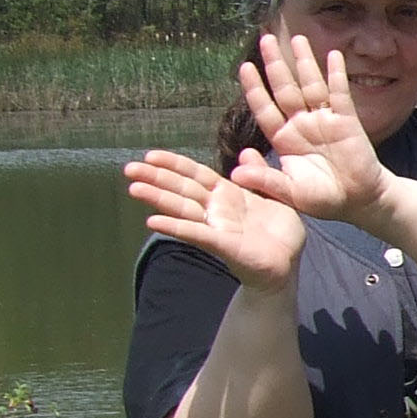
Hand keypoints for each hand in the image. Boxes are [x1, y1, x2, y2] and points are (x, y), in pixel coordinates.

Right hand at [125, 149, 305, 289]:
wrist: (287, 266)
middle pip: (182, 189)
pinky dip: (175, 226)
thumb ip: (260, 174)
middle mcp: (216, 210)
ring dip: (158, 198)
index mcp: (227, 195)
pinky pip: (196, 233)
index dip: (174, 164)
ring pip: (182, 209)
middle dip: (156, 178)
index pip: (196, 174)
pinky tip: (153, 221)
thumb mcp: (276, 196)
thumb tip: (247, 151)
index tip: (150, 154)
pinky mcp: (223, 245)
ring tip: (134, 189)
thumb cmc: (281, 234)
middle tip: (129, 168)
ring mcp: (216, 227)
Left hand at [227, 31, 390, 224]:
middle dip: (275, 64)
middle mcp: (302, 124)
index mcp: (284, 139)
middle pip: (285, 88)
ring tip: (298, 38)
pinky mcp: (347, 120)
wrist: (360, 201)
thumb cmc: (324, 198)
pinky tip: (333, 56)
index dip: (254, 88)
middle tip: (265, 38)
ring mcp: (324, 120)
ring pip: (311, 85)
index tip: (244, 67)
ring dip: (304, 61)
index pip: (265, 108)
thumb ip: (265, 181)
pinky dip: (337, 74)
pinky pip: (340, 93)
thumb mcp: (290, 193)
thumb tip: (235, 173)